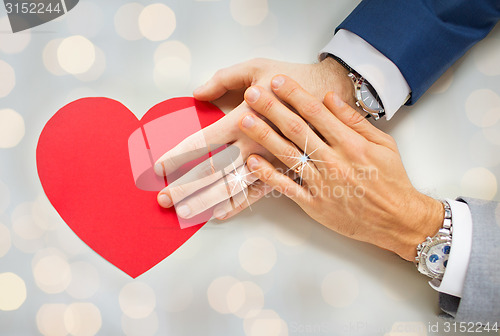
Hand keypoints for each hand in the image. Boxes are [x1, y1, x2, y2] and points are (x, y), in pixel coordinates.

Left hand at [155, 58, 353, 221]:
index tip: (159, 167)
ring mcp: (269, 162)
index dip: (178, 155)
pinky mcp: (284, 171)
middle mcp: (253, 145)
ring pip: (232, 188)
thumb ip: (223, 79)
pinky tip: (219, 215)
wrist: (333, 95)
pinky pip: (258, 194)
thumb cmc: (293, 79)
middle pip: (212, 172)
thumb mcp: (257, 67)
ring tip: (184, 214)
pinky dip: (238, 206)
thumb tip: (196, 93)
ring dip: (206, 202)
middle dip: (185, 187)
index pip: (202, 142)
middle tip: (162, 200)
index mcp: (244, 118)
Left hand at [238, 74, 443, 260]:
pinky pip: (287, 188)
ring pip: (288, 155)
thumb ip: (354, 121)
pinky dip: (268, 175)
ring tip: (245, 120)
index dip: (294, 94)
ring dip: (264, 136)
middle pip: (297, 130)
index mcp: (351, 144)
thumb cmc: (391, 180)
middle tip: (252, 93)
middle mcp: (334, 161)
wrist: (397, 219)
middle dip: (272, 108)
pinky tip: (252, 161)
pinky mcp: (314, 204)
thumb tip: (329, 97)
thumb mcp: (383, 143)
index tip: (277, 80)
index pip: (316, 113)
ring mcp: (322, 184)